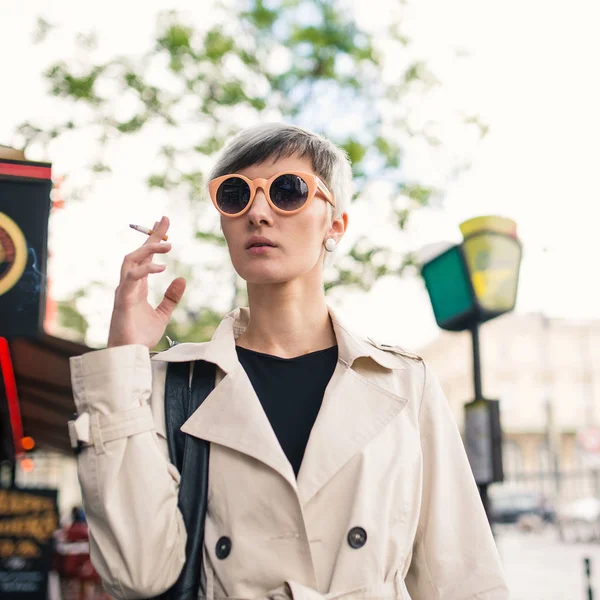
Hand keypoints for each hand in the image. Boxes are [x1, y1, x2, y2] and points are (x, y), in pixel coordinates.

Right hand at [107, 216, 185, 348]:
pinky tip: (161, 267)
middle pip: (137, 252)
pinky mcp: (123, 299)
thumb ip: (171, 297)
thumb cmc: (140, 335)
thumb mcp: (163, 314)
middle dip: (150, 236)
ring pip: (130, 260)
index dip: (154, 239)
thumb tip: (181, 279)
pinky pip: (131, 278)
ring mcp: (124, 290)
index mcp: (137, 286)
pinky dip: (145, 270)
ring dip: (148, 249)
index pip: (146, 257)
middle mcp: (129, 284)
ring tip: (168, 244)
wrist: (130, 354)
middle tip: (165, 221)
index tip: (164, 223)